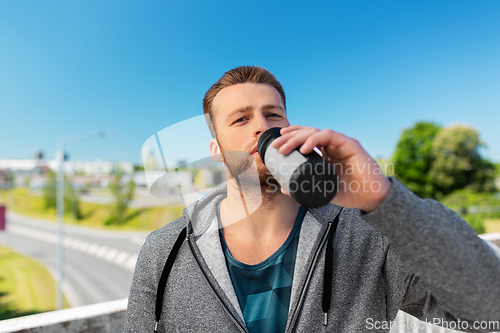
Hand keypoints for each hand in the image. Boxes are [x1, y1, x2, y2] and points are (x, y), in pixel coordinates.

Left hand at [271, 125, 391, 211]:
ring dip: (298, 138)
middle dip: (289, 137)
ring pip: (315, 132)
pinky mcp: (350, 144)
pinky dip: (315, 140)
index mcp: (326, 152)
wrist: (372, 198)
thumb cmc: (349, 193)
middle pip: (307, 133)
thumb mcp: (321, 191)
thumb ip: (304, 189)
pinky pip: (330, 136)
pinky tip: (304, 148)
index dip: (291, 137)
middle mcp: (333, 144)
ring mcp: (341, 143)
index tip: (276, 144)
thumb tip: (283, 189)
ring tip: (284, 147)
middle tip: (276, 146)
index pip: (306, 138)